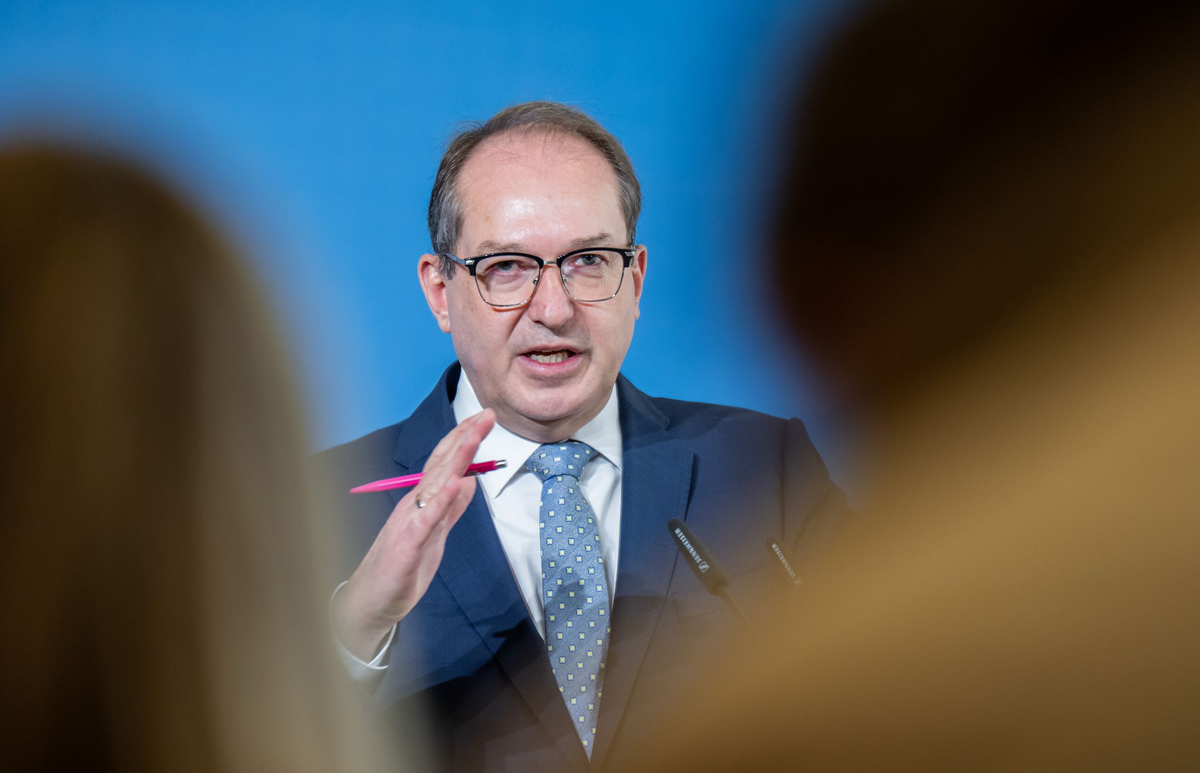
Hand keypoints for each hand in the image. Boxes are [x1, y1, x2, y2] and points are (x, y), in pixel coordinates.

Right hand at [333, 409, 494, 660]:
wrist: (371, 603)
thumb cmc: (403, 568)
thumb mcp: (435, 533)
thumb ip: (452, 507)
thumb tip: (470, 480)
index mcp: (422, 501)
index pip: (444, 462)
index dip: (464, 438)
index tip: (483, 417)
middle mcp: (414, 504)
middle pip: (441, 464)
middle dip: (464, 437)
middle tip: (486, 414)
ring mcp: (409, 522)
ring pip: (435, 484)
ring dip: (455, 459)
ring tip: (473, 437)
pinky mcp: (407, 545)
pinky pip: (427, 519)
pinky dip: (442, 500)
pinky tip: (456, 483)